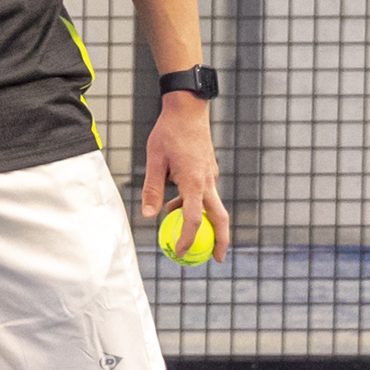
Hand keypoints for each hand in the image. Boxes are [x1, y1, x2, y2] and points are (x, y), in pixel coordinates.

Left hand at [137, 94, 225, 259]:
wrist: (188, 109)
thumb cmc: (168, 132)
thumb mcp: (154, 160)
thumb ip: (152, 189)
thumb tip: (149, 217)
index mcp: (193, 181)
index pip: (193, 218)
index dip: (188, 239)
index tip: (182, 253)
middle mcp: (207, 181)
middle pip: (220, 218)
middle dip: (220, 241)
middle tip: (216, 260)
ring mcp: (211, 176)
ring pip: (213, 206)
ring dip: (204, 223)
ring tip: (185, 236)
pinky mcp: (209, 171)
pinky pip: (205, 194)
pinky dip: (195, 205)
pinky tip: (174, 205)